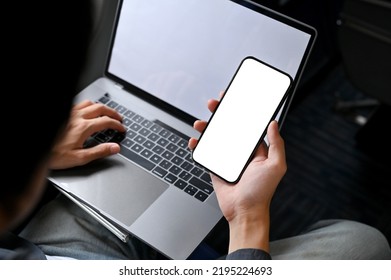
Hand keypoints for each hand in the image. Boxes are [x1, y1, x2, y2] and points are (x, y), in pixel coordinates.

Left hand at [49, 100, 125, 169]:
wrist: (39, 149)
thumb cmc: (54, 154)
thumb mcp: (80, 158)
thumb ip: (99, 152)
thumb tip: (115, 148)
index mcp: (84, 127)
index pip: (106, 122)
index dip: (117, 125)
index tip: (121, 128)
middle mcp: (77, 117)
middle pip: (100, 108)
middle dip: (112, 112)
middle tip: (119, 118)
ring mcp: (69, 113)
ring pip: (89, 103)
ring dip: (100, 107)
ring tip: (105, 112)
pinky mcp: (64, 114)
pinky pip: (78, 104)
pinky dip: (88, 106)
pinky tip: (87, 111)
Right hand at [189, 93, 286, 252]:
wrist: (244, 212)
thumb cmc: (262, 192)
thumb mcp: (276, 166)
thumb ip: (276, 144)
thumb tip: (273, 123)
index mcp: (256, 149)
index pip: (247, 124)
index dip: (241, 110)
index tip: (234, 98)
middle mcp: (241, 152)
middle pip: (229, 127)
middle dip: (220, 114)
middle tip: (213, 104)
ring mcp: (227, 159)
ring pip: (215, 137)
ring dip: (206, 127)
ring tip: (200, 123)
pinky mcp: (215, 167)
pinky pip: (205, 153)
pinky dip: (198, 146)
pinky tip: (194, 140)